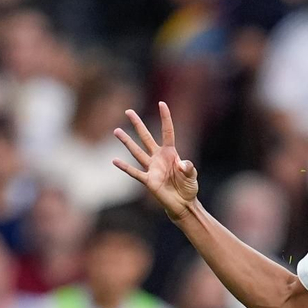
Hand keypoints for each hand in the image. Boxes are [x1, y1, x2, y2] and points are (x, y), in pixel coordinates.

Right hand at [113, 102, 198, 221]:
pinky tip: (115, 161)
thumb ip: (188, 167)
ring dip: (127, 141)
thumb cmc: (188, 187)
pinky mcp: (148, 180)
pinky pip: (135, 172)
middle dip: (138, 124)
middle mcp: (158, 157)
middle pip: (146, 137)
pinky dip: (125, 167)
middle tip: (128, 111)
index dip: (165, 118)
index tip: (161, 103)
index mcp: (171, 153)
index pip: (167, 131)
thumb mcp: (192, 175)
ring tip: (117, 131)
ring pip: (137, 151)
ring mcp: (152, 168)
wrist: (183, 203)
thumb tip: (182, 164)